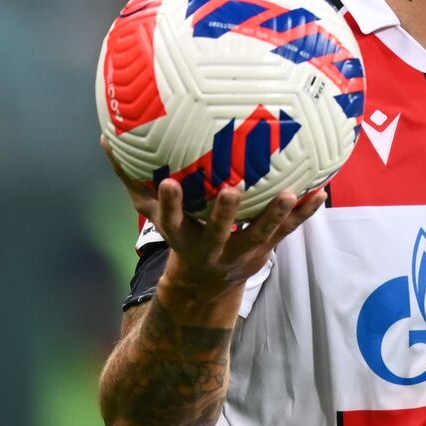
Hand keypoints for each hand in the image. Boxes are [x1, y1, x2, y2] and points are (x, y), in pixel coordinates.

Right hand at [101, 136, 325, 300]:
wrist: (204, 287)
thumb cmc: (179, 234)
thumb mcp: (151, 212)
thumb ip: (131, 178)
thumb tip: (104, 138)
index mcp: (181, 236)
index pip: (170, 220)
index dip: (170, 204)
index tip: (170, 182)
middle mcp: (210, 247)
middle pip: (217, 232)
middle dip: (223, 213)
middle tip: (232, 190)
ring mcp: (241, 252)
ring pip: (259, 234)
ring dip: (275, 215)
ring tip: (290, 193)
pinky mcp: (265, 250)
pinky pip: (288, 231)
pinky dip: (304, 213)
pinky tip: (321, 192)